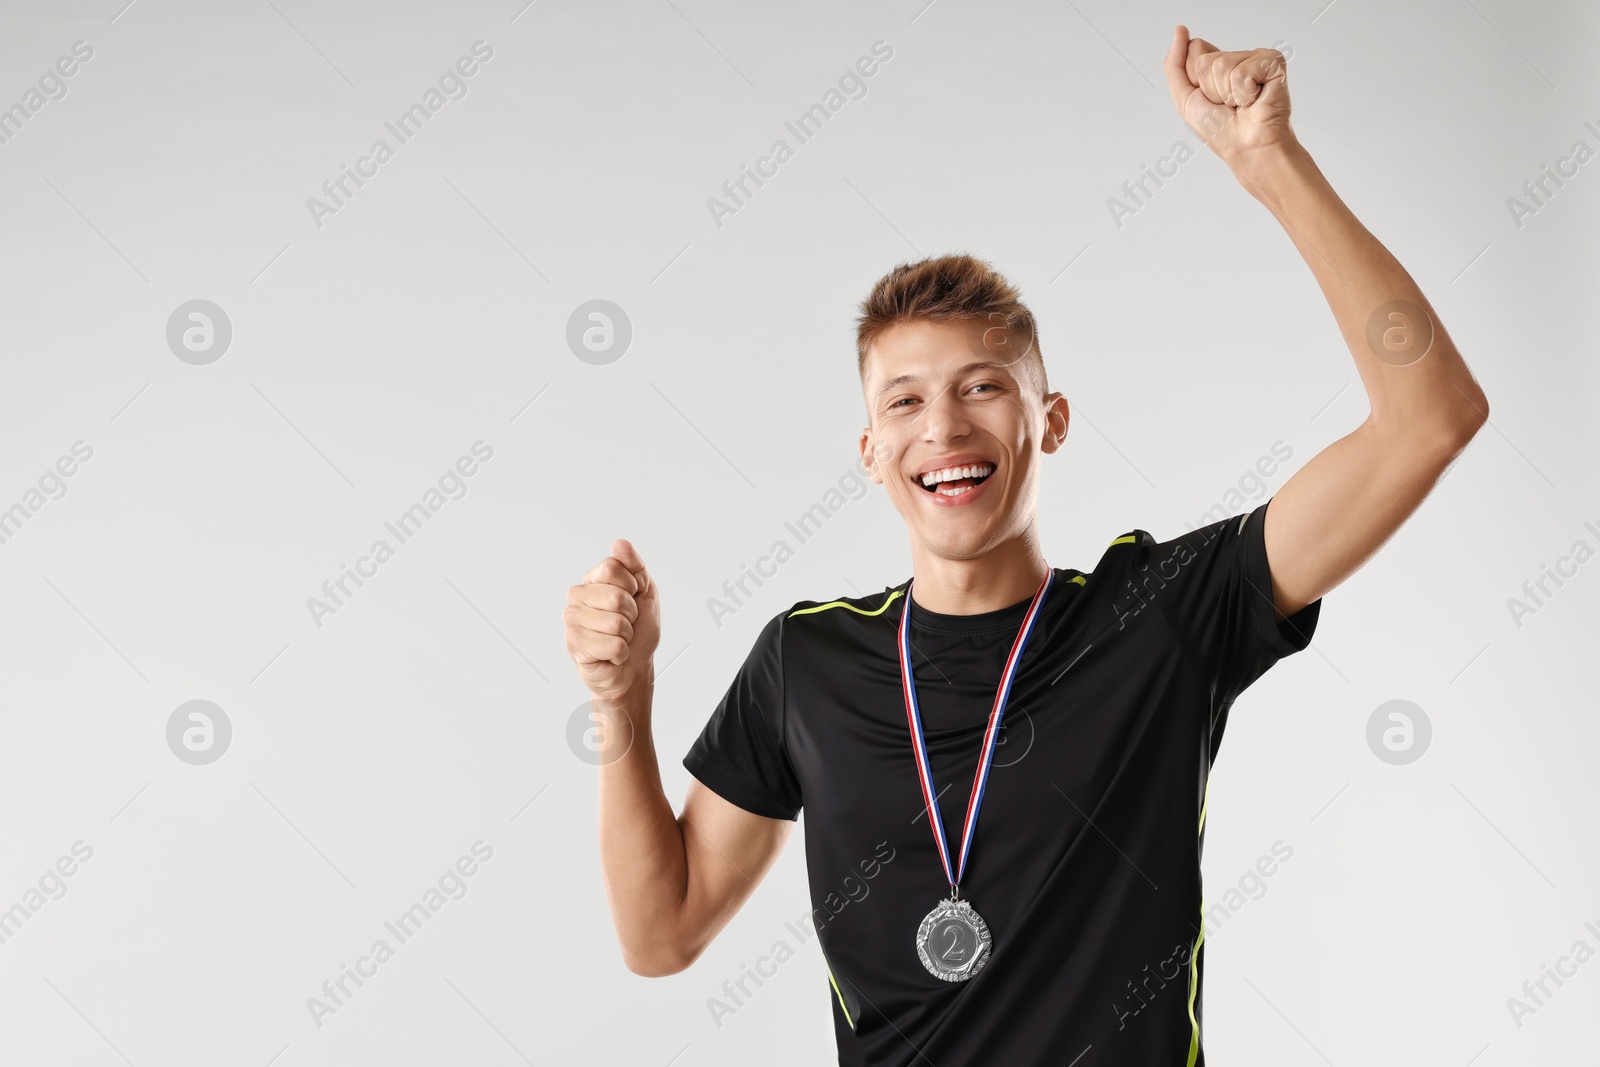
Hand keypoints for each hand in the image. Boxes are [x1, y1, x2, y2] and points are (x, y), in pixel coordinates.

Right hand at [565, 538, 660, 704]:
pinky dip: (621, 653)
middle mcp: (577, 597)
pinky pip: (613, 645)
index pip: (613, 567)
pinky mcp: (574, 645)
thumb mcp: (645, 592)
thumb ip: (634, 566)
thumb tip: (619, 543)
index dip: (632, 586)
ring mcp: (572, 621)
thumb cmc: (638, 630)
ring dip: (626, 636)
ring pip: (616, 623)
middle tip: (625, 625)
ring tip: (618, 639)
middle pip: (616, 596)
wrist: (634, 667)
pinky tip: (611, 655)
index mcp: (592, 580)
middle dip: (631, 615)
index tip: (632, 599)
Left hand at [1163, 25, 1295, 174]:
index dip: (1195, 80)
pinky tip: (1254, 100)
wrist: (1246, 147)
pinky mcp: (1273, 63)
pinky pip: (1243, 71)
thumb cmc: (1220, 130)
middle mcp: (1237, 57)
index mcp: (1217, 62)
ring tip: (1241, 105)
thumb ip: (1174, 64)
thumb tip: (1179, 29)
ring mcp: (1256, 58)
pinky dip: (1244, 93)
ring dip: (1226, 93)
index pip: (1195, 49)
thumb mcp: (1185, 98)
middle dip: (1209, 88)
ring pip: (1222, 64)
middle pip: (1205, 58)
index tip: (1210, 99)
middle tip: (1227, 105)